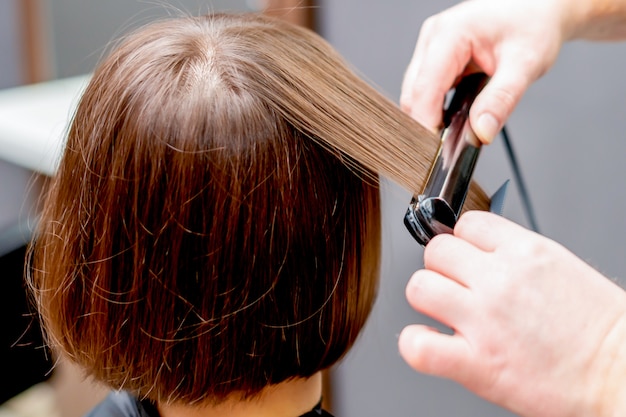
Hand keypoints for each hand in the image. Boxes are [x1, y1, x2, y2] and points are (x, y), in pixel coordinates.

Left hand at [398, 211, 625, 416]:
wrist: (623, 374)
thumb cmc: (599, 329)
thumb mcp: (560, 266)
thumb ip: (515, 255)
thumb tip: (480, 250)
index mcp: (526, 251)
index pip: (467, 223)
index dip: (462, 242)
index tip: (467, 258)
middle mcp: (500, 279)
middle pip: (436, 251)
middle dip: (442, 269)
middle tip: (457, 287)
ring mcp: (484, 320)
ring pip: (419, 287)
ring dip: (427, 300)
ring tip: (447, 314)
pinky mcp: (477, 363)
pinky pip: (417, 345)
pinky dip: (416, 345)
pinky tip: (432, 344)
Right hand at [400, 0, 564, 142]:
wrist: (539, 8)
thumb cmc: (533, 24)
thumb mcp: (525, 64)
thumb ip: (501, 100)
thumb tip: (481, 132)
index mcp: (450, 33)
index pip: (423, 89)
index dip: (426, 124)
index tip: (437, 152)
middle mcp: (433, 38)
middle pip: (413, 94)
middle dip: (426, 123)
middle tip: (449, 148)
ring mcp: (431, 47)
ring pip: (415, 94)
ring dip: (430, 115)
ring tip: (454, 132)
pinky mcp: (435, 57)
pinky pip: (425, 89)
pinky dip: (435, 107)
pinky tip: (452, 117)